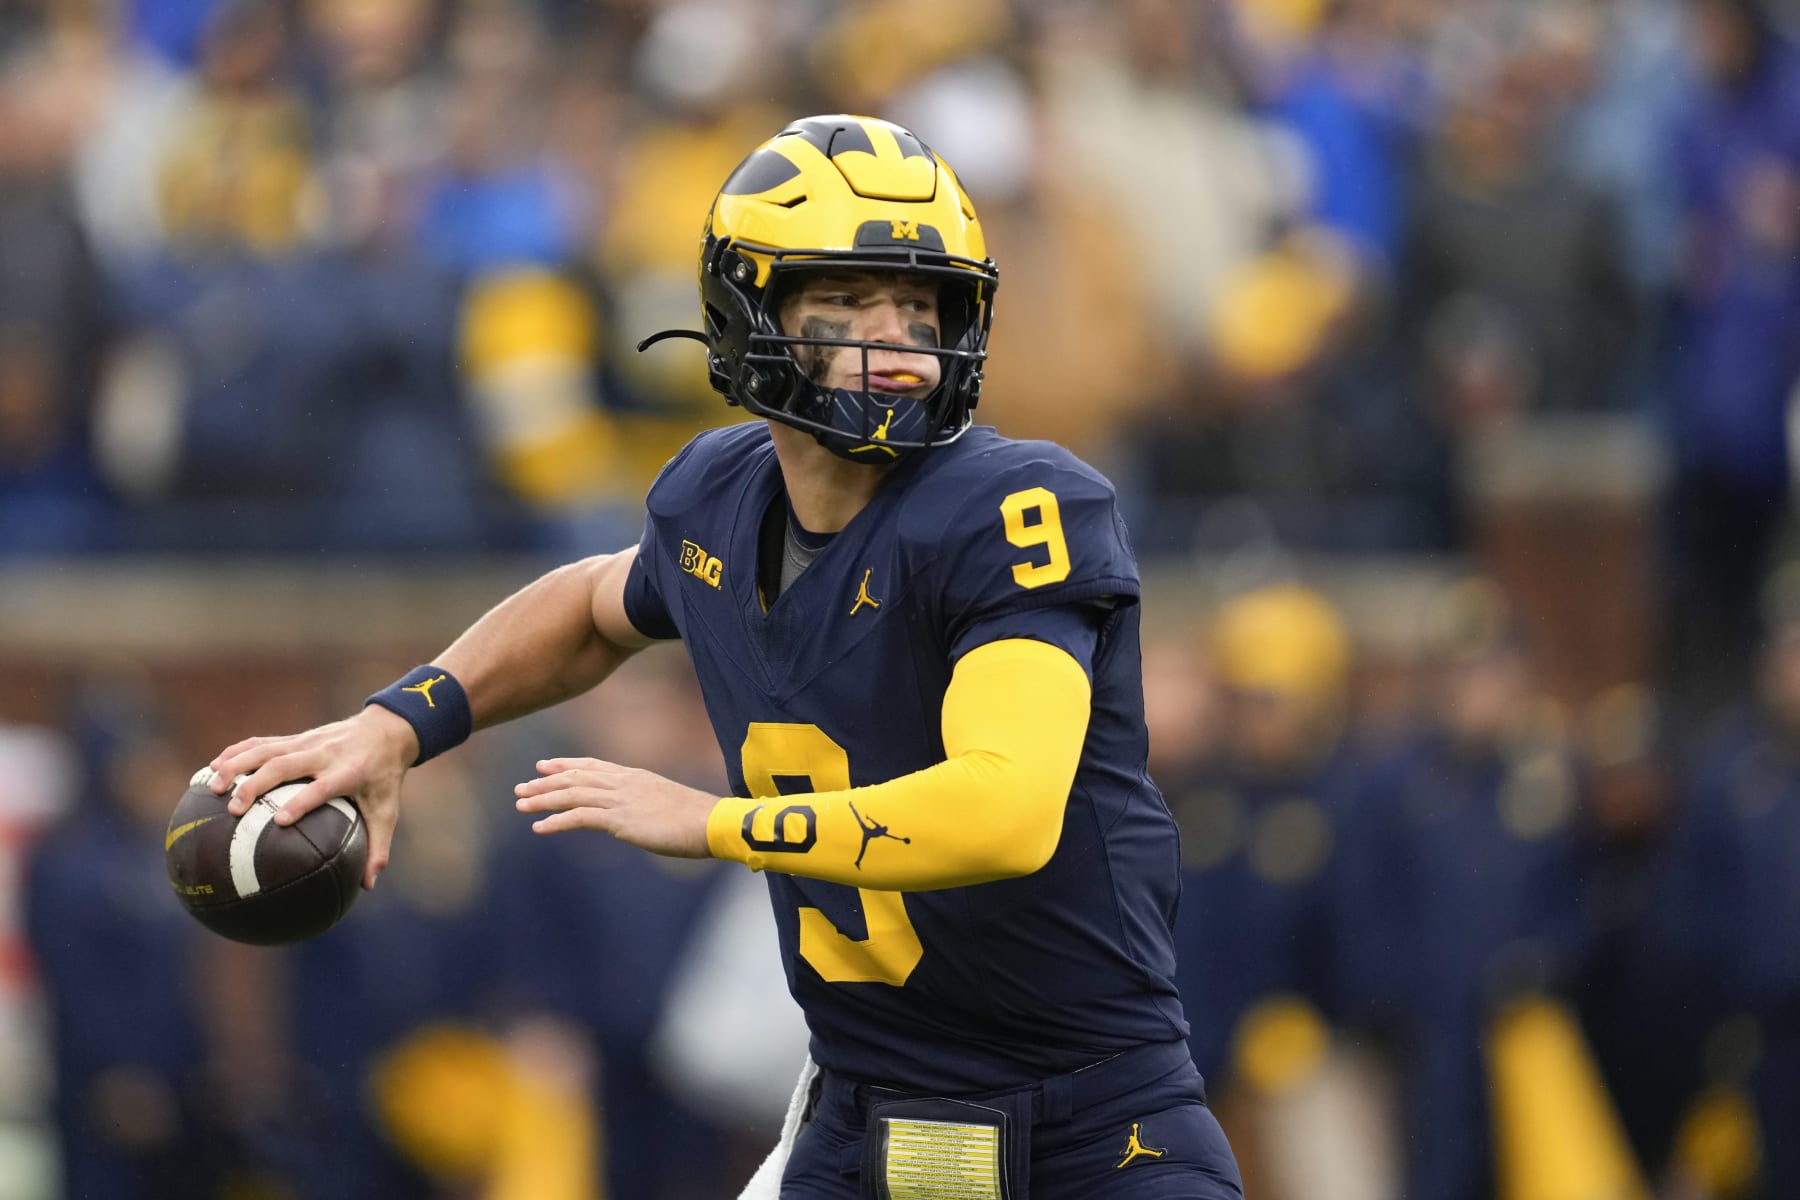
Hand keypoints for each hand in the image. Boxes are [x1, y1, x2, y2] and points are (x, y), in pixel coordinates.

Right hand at [207, 705, 419, 889]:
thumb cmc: (384, 777)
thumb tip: (367, 886)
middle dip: (255, 784)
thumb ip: (378, 848)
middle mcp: (323, 754)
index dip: (301, 802)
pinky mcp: (295, 737)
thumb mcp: (387, 810)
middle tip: (233, 809)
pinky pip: (261, 743)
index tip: (279, 821)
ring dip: (236, 765)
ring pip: (265, 750)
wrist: (386, 731)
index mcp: (347, 773)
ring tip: (212, 787)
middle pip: (284, 766)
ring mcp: (306, 742)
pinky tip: (212, 767)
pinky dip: (235, 752)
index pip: (320, 788)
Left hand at [514, 758, 716, 858]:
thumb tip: (640, 814)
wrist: (711, 823)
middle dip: (546, 781)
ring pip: (572, 794)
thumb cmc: (697, 819)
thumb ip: (647, 804)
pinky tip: (538, 827)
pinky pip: (579, 817)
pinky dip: (556, 821)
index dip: (566, 764)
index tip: (544, 765)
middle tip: (522, 787)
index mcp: (635, 776)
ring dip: (543, 799)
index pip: (593, 765)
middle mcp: (624, 782)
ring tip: (521, 804)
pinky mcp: (620, 819)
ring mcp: (621, 799)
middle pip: (576, 777)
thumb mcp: (667, 804)